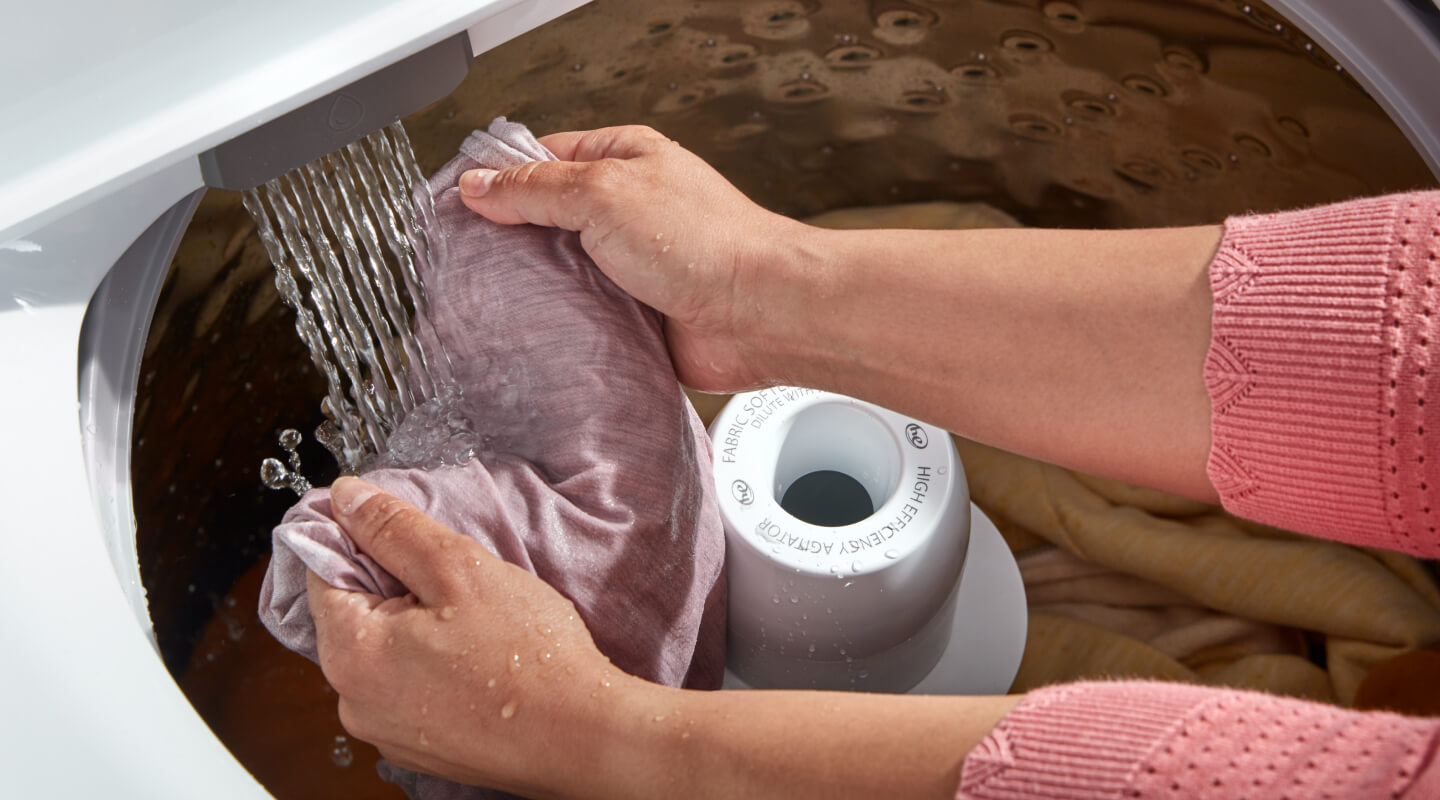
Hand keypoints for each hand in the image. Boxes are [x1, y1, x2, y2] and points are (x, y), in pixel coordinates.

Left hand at [306, 477, 643, 796]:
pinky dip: (433, 666)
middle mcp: (354, 701)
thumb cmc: (528, 658)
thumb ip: (394, 528)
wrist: (581, 736)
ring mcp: (385, 731)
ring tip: (475, 623)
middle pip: (353, 613)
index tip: (405, 532)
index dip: (360, 537)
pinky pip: (408, 688)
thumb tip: (347, 498)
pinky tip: (477, 659)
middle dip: (396, 585)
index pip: (322, 570)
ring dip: (417, 626)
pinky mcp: (419, 748)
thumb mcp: (459, 568)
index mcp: (351, 652)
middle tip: (455, 580)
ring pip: (384, 651)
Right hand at [456, 125, 812, 392]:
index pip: (542, 158)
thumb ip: (536, 188)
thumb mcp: (603, 192)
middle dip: (511, 239)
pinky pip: (581, 317)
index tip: (459, 204)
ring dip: (536, 288)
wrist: (757, 314)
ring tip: (497, 298)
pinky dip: (560, 325)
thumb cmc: (705, 242)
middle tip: (470, 258)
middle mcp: (628, 210)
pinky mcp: (634, 314)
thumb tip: (480, 185)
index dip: (499, 179)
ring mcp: (631, 265)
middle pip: (545, 219)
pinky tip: (535, 332)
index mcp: (623, 159)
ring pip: (559, 273)